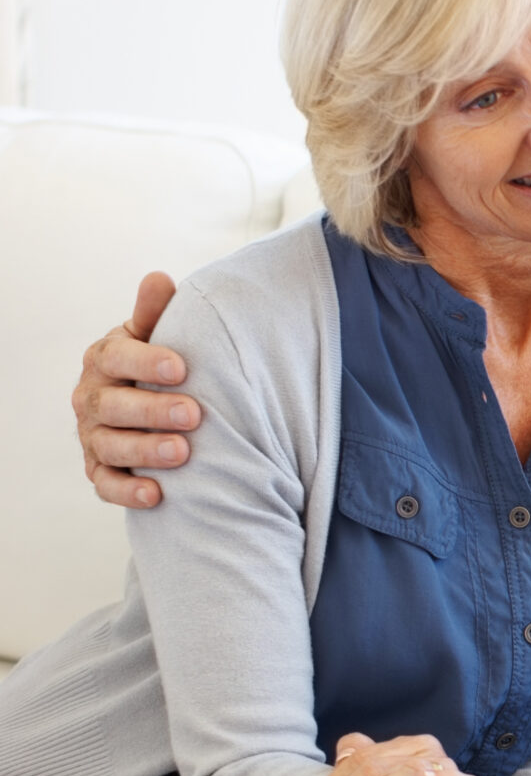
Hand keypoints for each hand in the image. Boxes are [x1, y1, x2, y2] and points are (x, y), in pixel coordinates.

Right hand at [74, 271, 197, 507]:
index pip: (115, 358)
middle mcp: (91, 398)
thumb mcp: (155, 336)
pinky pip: (107, 485)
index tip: (181, 368)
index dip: (145, 362)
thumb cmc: (157, 365)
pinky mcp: (100, 470)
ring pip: (110, 447)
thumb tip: (159, 279)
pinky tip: (158, 495)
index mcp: (103, 360)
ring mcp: (93, 437)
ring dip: (145, 451)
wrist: (149, 406)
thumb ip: (155, 312)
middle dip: (151, 410)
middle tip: (193, 414)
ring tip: (184, 453)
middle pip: (111, 406)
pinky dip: (128, 492)